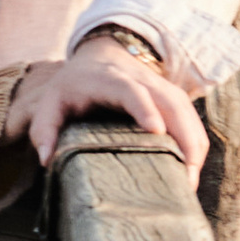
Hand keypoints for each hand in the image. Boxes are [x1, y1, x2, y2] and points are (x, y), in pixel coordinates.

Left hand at [0, 42, 208, 186]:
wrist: (101, 56)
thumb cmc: (75, 86)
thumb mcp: (51, 102)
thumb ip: (44, 128)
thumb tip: (47, 159)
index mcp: (110, 80)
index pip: (131, 90)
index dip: (144, 108)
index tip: (155, 130)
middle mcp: (142, 80)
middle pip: (171, 104)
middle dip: (182, 138)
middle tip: (183, 178)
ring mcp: (162, 88)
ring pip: (186, 113)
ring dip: (193, 146)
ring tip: (188, 184)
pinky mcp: (174, 98)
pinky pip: (192, 120)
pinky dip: (196, 145)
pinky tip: (191, 172)